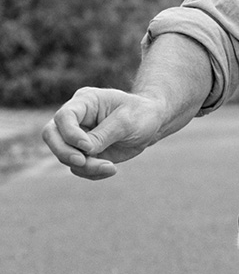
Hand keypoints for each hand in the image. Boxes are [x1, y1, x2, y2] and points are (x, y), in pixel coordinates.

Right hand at [42, 87, 166, 179]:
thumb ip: (104, 135)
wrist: (151, 123)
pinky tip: (111, 169)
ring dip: (84, 166)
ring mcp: (78, 136)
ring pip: (64, 155)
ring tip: (110, 167)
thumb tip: (84, 151)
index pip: (64, 116)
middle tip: (82, 162)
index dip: (70, 134)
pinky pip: (78, 167)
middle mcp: (76, 118)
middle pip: (52, 135)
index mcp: (85, 101)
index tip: (88, 147)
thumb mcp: (127, 121)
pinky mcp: (85, 153)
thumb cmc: (141, 114)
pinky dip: (91, 172)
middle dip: (64, 152)